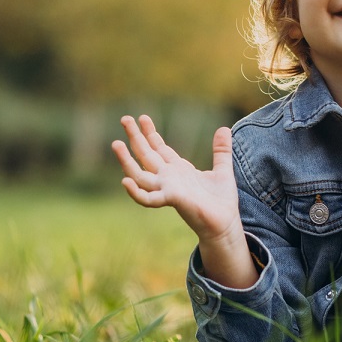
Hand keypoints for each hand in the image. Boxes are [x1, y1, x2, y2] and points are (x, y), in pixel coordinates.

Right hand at [112, 116, 255, 287]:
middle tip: (124, 119)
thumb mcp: (223, 170)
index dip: (150, 133)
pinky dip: (136, 192)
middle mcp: (169, 178)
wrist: (225, 224)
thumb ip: (221, 150)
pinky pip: (149, 198)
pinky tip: (126, 181)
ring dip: (127, 160)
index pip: (159, 148)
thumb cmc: (221, 201)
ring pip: (140, 174)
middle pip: (146, 154)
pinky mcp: (172, 200)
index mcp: (178, 169)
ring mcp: (167, 189)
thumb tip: (224, 128)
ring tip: (116, 143)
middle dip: (135, 137)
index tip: (142, 117)